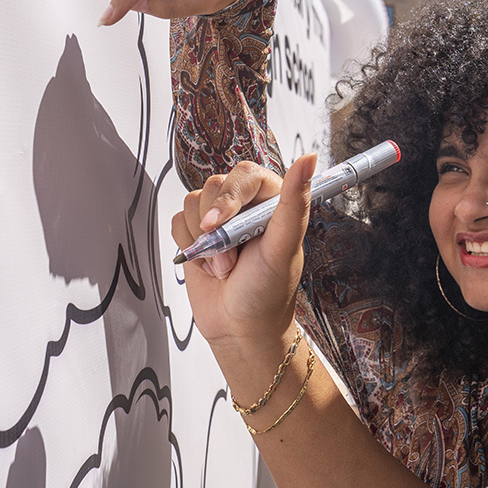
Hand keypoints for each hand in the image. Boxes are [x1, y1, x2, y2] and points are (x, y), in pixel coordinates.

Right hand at [173, 156, 314, 348]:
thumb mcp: (283, 248)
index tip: (221, 225)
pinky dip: (188, 247)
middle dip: (216, 230)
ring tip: (224, 266)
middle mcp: (246, 204)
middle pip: (212, 187)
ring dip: (204, 243)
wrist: (240, 328)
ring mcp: (220, 218)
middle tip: (232, 259)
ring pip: (192, 203)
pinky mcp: (196, 232)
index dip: (228, 198)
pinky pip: (178, 221)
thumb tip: (309, 159)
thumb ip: (294, 203)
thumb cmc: (267, 292)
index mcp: (273, 200)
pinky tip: (208, 266)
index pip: (244, 175)